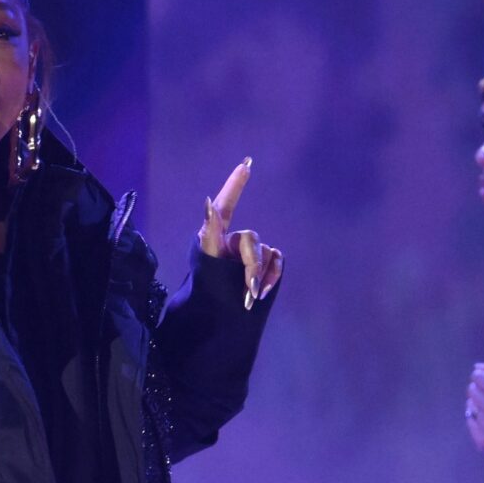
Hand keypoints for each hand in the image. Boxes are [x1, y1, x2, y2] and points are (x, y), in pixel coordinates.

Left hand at [199, 158, 283, 303]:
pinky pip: (277, 261)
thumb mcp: (207, 260)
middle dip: (251, 264)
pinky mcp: (267, 265)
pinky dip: (271, 277)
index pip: (226, 206)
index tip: (246, 164)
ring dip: (259, 274)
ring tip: (249, 295)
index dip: (235, 185)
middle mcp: (235, 241)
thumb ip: (210, 230)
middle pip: (252, 240)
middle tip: (247, 289)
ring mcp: (253, 253)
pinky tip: (260, 292)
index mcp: (216, 237)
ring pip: (266, 253)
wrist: (221, 318)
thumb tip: (209, 202)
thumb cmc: (208, 288)